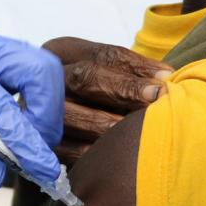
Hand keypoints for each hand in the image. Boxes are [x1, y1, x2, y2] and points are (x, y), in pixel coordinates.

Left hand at [0, 31, 62, 189]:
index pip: (3, 105)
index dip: (27, 140)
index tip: (44, 168)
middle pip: (39, 70)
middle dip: (45, 114)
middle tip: (35, 146)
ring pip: (40, 67)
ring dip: (43, 106)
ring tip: (28, 135)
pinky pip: (28, 70)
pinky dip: (33, 98)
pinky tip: (18, 120)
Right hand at [43, 37, 171, 164]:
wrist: (53, 134)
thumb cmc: (95, 98)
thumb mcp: (106, 74)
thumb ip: (131, 72)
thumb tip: (168, 78)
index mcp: (62, 52)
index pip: (101, 55)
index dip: (135, 66)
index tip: (167, 78)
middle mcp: (43, 78)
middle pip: (83, 78)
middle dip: (124, 89)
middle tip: (158, 98)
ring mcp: (37, 111)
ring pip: (74, 114)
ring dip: (112, 123)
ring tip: (143, 128)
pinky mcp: (39, 144)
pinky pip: (70, 148)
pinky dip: (97, 150)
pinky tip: (121, 153)